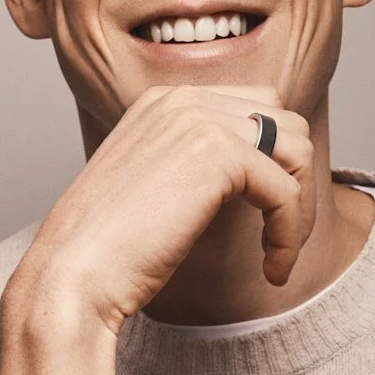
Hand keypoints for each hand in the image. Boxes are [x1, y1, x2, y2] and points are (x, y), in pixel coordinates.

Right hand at [0, 86, 312, 374]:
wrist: (73, 275)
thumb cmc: (106, 250)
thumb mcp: (154, 189)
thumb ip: (195, 166)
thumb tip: (258, 176)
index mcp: (163, 102)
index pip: (254, 108)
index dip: (274, 163)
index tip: (268, 216)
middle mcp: (182, 99)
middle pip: (284, 120)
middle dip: (295, 177)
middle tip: (283, 234)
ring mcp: (200, 120)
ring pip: (295, 150)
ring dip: (300, 208)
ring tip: (280, 254)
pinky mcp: (218, 155)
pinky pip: (287, 191)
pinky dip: (289, 234)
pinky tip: (273, 268)